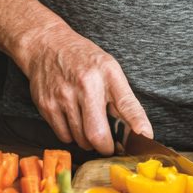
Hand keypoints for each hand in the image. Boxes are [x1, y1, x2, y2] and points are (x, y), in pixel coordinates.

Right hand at [16, 23, 152, 154]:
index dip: (137, 122)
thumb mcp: (108, 68)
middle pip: (97, 134)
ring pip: (80, 139)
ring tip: (88, 126)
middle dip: (106, 147)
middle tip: (109, 146)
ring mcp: (63, 96)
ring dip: (88, 142)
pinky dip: (72, 136)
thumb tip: (138, 130)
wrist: (46, 45)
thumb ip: (122, 98)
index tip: (145, 136)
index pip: (126, 103)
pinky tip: (73, 122)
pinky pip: (63, 136)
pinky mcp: (46, 105)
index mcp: (107, 73)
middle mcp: (85, 84)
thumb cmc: (82, 59)